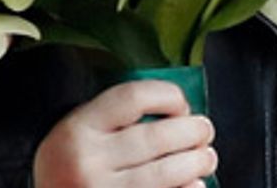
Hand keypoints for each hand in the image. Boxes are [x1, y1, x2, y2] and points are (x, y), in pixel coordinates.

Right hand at [32, 80, 217, 187]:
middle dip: (193, 132)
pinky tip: (195, 184)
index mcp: (77, 130)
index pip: (133, 98)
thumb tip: (179, 111)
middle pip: (155, 138)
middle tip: (205, 131)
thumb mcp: (79, 134)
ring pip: (164, 173)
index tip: (182, 106)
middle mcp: (85, 163)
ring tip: (206, 158)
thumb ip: (115, 118)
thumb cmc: (70, 168)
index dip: (168, 97)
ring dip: (196, 163)